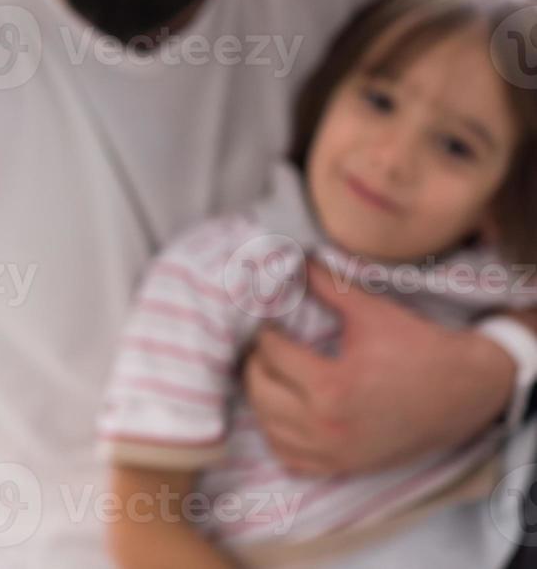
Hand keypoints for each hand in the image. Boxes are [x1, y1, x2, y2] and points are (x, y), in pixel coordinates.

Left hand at [243, 261, 513, 476]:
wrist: (467, 390)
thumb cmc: (420, 347)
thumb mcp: (372, 311)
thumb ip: (327, 285)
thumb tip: (294, 260)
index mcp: (331, 386)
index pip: (273, 354)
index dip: (266, 332)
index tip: (268, 321)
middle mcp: (328, 426)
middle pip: (262, 392)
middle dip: (257, 363)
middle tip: (264, 346)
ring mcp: (336, 452)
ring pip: (270, 428)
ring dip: (262, 399)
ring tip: (270, 374)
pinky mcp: (346, 466)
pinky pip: (291, 459)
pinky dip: (278, 437)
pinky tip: (283, 413)